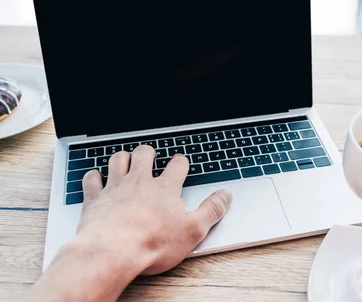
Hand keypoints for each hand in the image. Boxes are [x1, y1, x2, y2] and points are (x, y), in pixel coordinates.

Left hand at [25, 146, 231, 301]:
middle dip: (148, 152)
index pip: (177, 165)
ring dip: (122, 157)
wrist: (112, 252)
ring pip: (118, 159)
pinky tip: (96, 178)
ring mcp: (115, 187)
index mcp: (165, 188)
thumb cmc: (152, 243)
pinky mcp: (95, 199)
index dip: (180, 162)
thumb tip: (226, 196)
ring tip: (125, 160)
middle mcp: (139, 182)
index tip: (180, 164)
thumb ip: (212, 210)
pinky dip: (94, 176)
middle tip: (150, 156)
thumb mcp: (193, 230)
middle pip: (144, 154)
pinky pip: (91, 178)